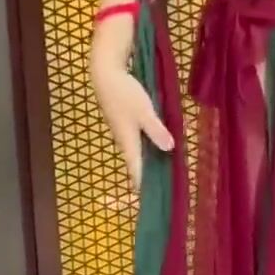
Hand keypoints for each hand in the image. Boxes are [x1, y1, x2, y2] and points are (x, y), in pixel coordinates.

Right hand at [91, 55, 173, 190]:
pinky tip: (158, 147)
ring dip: (150, 161)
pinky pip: (138, 141)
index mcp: (129, 142)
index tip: (152, 200)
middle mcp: (125, 141)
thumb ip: (156, 130)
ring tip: (165, 171)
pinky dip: (148, 147)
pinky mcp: (124, 122)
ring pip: (138, 152)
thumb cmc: (124, 93)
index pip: (136, 170)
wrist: (105, 74)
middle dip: (149, 176)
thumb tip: (169, 149)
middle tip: (164, 189)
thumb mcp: (144, 111)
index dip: (143, 186)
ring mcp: (123, 132)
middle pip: (137, 164)